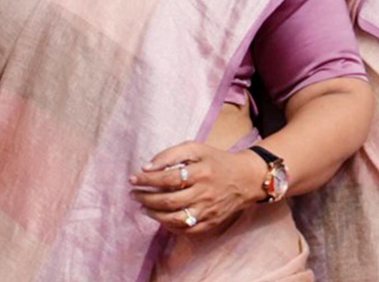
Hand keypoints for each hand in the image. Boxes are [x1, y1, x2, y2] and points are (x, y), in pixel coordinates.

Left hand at [129, 141, 263, 235]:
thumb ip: (170, 155)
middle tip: (133, 194)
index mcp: (200, 173)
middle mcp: (204, 194)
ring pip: (177, 219)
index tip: (132, 178)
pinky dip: (171, 227)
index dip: (146, 180)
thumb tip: (146, 167)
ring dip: (155, 215)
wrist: (246, 179)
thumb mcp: (194, 148)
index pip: (167, 178)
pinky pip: (189, 230)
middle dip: (146, 198)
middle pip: (169, 201)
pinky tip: (160, 218)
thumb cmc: (215, 160)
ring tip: (142, 207)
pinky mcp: (212, 222)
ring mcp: (209, 211)